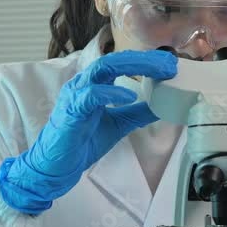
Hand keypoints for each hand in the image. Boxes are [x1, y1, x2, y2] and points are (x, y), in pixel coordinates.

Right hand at [0, 50, 176, 213]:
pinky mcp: (70, 112)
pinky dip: (110, 93)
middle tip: (168, 62)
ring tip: (156, 72)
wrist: (56, 166)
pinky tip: (128, 97)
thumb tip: (164, 105)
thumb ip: (139, 113)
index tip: (170, 63)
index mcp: (94, 84)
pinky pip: (89, 96)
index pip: (121, 63)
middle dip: (144, 59)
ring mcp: (75, 95)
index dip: (146, 61)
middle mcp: (83, 84)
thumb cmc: (82, 142)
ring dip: (132, 67)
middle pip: (114, 60)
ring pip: (102, 69)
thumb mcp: (119, 124)